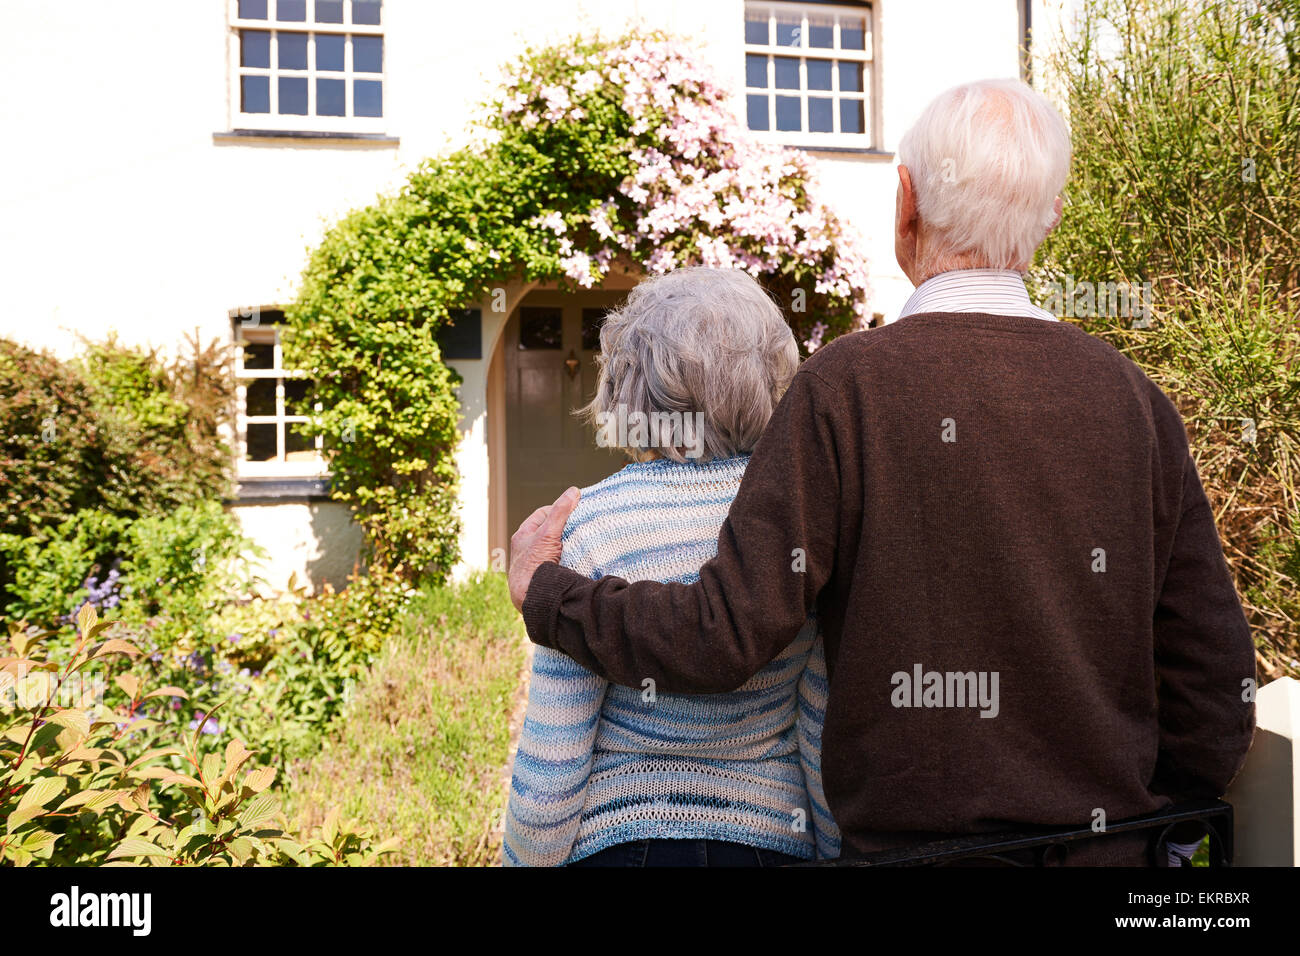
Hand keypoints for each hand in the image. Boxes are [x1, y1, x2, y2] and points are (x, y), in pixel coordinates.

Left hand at [509, 486, 580, 610]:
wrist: (531, 599)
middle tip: (582, 526)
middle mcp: (527, 549)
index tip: (574, 510)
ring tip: (582, 543)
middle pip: (549, 531)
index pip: (542, 514)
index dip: (559, 509)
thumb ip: (560, 512)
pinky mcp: (543, 577)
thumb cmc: (533, 565)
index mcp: (523, 536)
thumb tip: (573, 491)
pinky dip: (568, 560)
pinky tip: (578, 561)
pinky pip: (558, 563)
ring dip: (568, 546)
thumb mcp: (548, 534)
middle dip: (565, 528)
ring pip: (554, 548)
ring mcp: (535, 564)